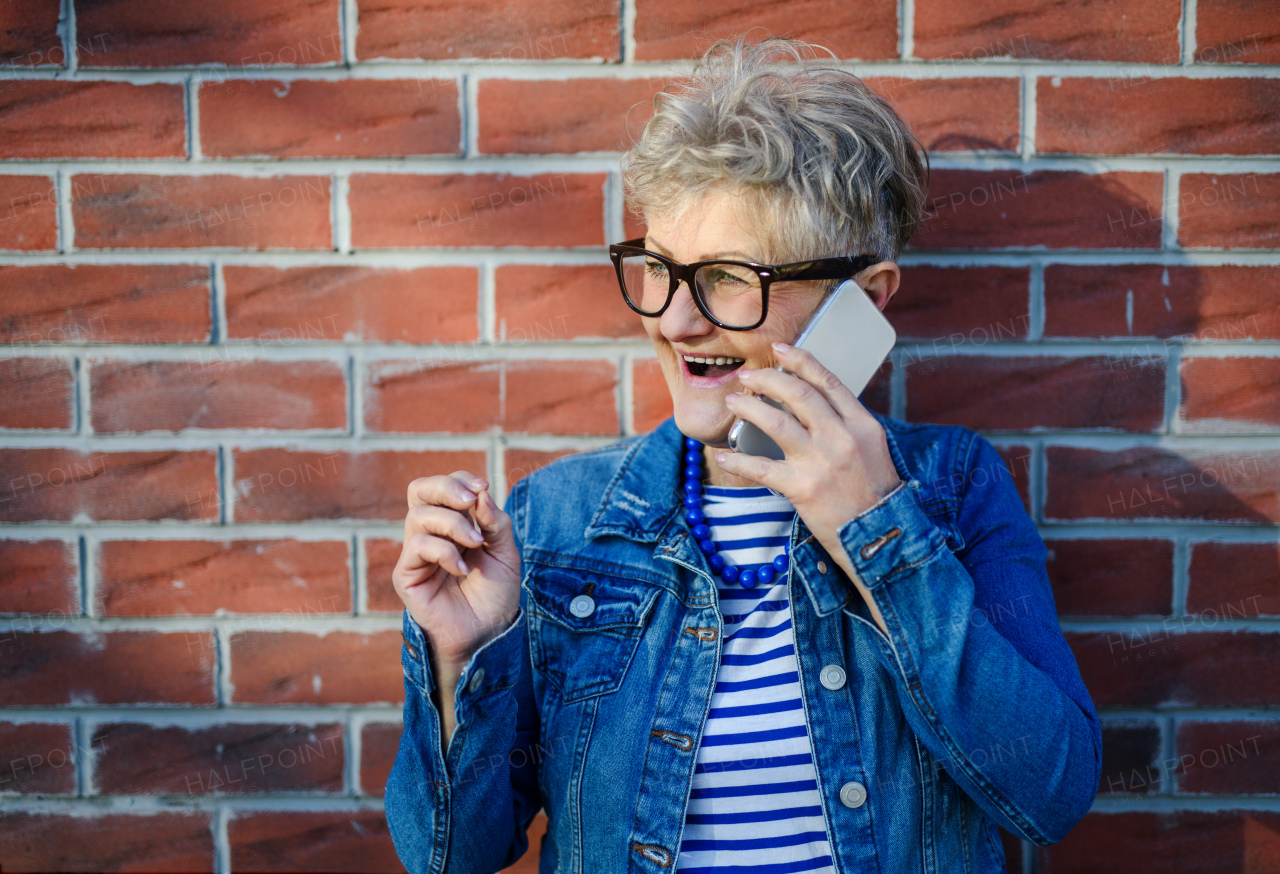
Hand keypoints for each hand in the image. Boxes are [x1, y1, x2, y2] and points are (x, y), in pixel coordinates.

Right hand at [392, 470, 520, 668]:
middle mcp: (431, 534)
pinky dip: (443, 551)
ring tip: (475, 544)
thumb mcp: (506, 553)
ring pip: (419, 516)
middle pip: (419, 490)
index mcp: (453, 524)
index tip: (484, 487)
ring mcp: (417, 554)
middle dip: (445, 487)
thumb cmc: (495, 594)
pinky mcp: (407, 575)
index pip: (444, 486)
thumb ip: (495, 522)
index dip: (460, 479)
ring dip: (452, 523)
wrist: (488, 634)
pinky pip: (417, 546)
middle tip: (469, 500)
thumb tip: (481, 494)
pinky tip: (461, 569)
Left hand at [716, 341, 901, 558]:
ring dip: (748, 407)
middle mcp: (841, 437)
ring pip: (775, 420)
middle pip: (797, 393)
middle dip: (767, 378)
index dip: (800, 360)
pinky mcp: (802, 487)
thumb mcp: (873, 448)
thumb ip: (847, 423)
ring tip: (732, 403)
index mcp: (861, 423)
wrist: (882, 535)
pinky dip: (738, 460)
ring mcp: (821, 461)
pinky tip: (725, 455)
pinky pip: (760, 467)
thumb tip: (816, 402)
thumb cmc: (875, 493)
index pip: (827, 381)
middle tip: (747, 377)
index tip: (780, 350)